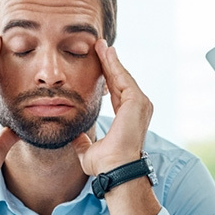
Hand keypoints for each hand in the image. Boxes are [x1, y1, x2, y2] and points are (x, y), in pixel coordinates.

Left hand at [71, 40, 152, 174]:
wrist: (115, 169)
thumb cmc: (105, 165)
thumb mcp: (88, 151)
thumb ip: (82, 142)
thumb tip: (74, 137)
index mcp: (127, 118)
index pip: (115, 91)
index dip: (105, 77)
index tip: (96, 63)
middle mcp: (137, 109)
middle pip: (120, 80)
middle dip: (109, 63)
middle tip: (99, 46)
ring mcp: (140, 105)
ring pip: (122, 76)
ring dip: (111, 60)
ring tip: (101, 45)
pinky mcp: (137, 102)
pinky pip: (123, 78)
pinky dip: (114, 65)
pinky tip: (106, 53)